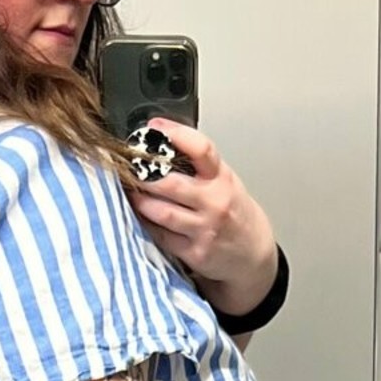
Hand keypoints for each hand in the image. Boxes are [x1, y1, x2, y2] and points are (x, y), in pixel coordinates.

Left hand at [124, 118, 277, 316]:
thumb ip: (198, 167)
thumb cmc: (235, 213)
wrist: (253, 253)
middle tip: (127, 166)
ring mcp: (204, 228)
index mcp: (222, 179)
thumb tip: (161, 145)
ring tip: (128, 192)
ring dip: (139, 201)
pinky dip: (145, 224)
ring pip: (161, 211)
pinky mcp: (194, 252)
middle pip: (171, 183)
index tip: (154, 127)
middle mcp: (215, 202)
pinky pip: (160, 235)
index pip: (201, 150)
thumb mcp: (225, 182)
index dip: (176, 134)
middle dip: (144, 174)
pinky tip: (138, 215)